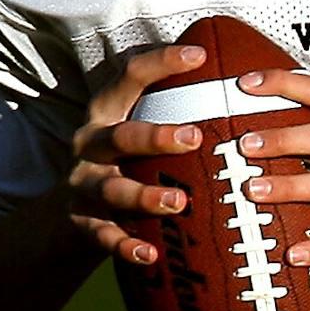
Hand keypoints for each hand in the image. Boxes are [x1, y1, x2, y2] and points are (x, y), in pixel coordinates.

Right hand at [64, 42, 207, 267]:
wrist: (66, 213)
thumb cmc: (123, 162)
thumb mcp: (135, 130)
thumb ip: (170, 111)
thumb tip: (243, 90)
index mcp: (106, 111)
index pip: (130, 76)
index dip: (162, 63)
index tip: (201, 55)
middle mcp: (90, 143)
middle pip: (121, 136)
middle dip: (156, 137)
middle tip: (196, 137)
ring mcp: (84, 184)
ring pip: (113, 189)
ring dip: (145, 196)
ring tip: (179, 203)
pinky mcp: (82, 222)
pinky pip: (104, 236)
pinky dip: (126, 247)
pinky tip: (150, 256)